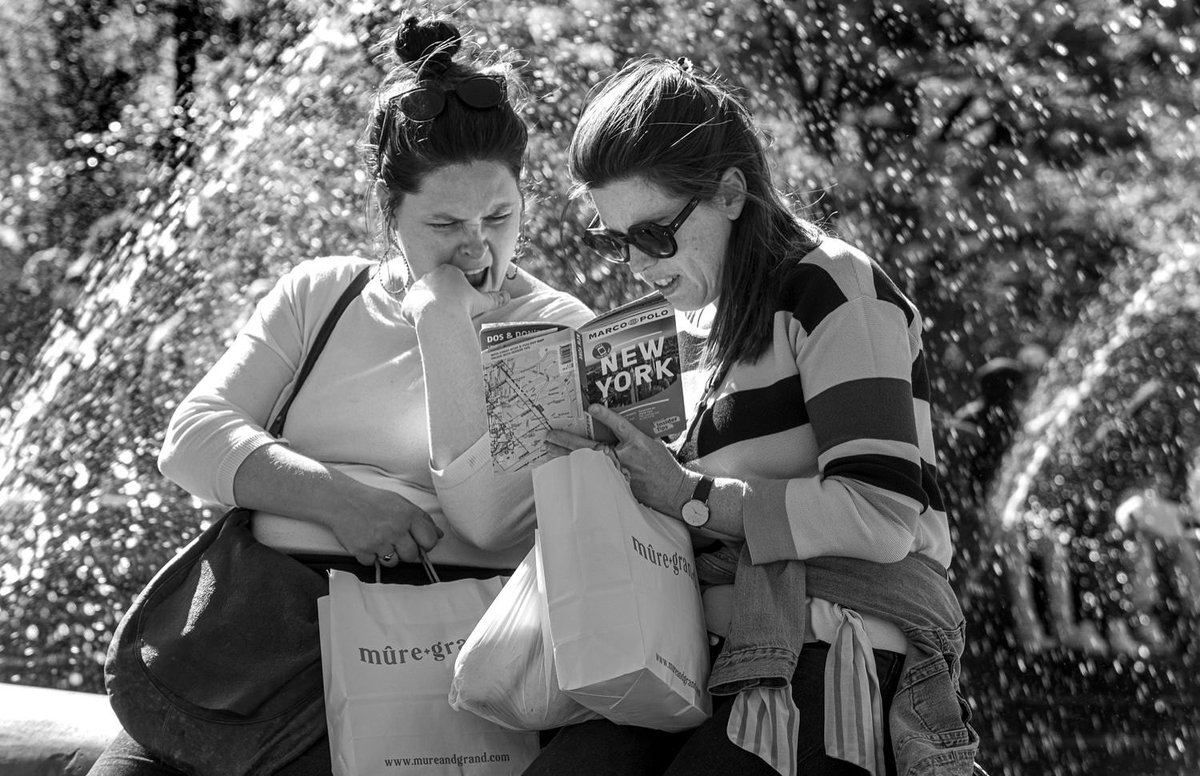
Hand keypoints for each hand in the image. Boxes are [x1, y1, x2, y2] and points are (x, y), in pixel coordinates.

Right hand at [327, 482, 443, 566]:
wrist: (342, 500)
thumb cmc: (373, 501)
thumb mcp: (401, 503)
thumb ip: (422, 519)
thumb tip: (439, 534)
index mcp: (408, 515)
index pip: (429, 541)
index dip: (426, 544)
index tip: (420, 542)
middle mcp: (395, 529)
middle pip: (412, 556)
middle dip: (406, 551)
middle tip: (396, 541)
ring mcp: (378, 541)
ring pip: (393, 562)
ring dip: (388, 555)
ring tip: (380, 540)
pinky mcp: (362, 550)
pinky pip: (373, 563)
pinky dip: (371, 556)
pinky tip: (367, 542)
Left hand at [401, 264, 509, 324]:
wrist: (440, 316)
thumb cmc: (463, 305)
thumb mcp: (482, 302)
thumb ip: (494, 298)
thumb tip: (508, 297)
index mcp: (448, 271)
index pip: (452, 277)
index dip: (457, 289)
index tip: (461, 301)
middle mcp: (430, 276)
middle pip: (436, 286)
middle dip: (442, 297)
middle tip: (451, 312)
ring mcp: (416, 289)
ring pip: (423, 298)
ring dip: (428, 307)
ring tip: (439, 321)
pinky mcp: (407, 303)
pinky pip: (411, 310)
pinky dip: (417, 318)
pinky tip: (426, 326)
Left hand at [545, 404, 688, 516]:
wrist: (675, 491)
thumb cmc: (665, 467)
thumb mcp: (653, 444)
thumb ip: (634, 436)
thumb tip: (615, 427)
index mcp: (639, 442)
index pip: (619, 425)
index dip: (605, 415)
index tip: (591, 407)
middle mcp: (627, 457)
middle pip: (591, 446)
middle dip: (568, 440)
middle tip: (550, 434)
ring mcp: (620, 473)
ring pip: (587, 463)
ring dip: (566, 456)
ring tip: (549, 449)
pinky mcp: (617, 486)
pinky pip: (593, 478)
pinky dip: (578, 473)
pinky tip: (563, 470)